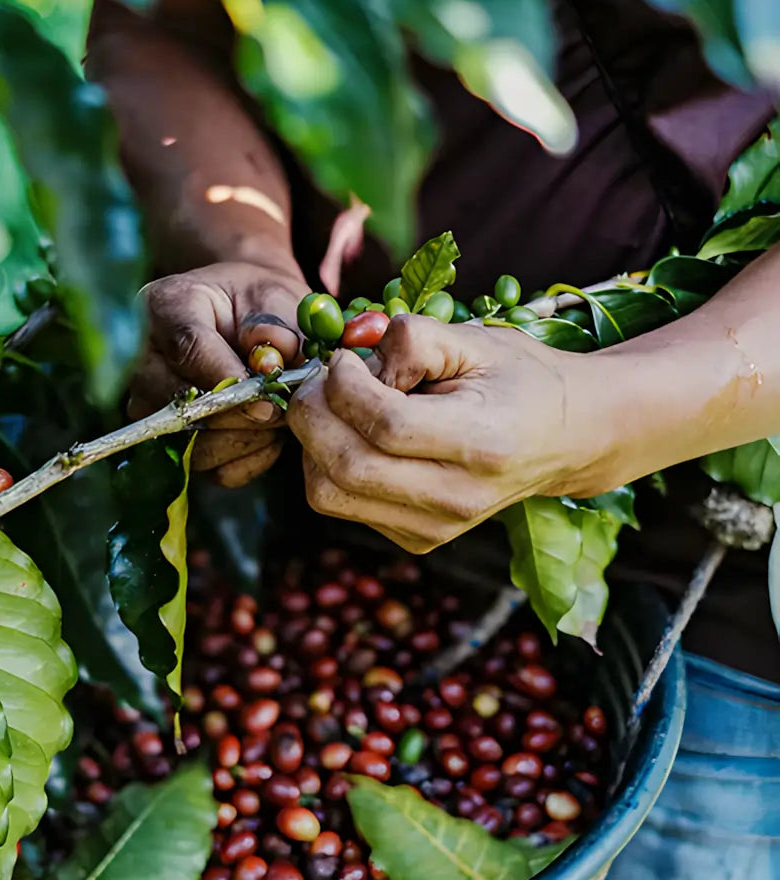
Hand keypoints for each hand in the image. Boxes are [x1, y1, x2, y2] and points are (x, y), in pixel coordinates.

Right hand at [127, 262, 308, 486]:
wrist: (245, 322)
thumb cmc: (256, 306)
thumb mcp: (273, 298)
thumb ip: (275, 326)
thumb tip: (271, 364)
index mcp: (166, 308)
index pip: (187, 348)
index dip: (226, 377)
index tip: (265, 398)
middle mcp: (143, 361)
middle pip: (181, 404)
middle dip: (239, 415)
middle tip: (281, 410)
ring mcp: (150, 407)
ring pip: (195, 445)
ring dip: (247, 439)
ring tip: (277, 417)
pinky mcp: (168, 444)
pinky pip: (210, 468)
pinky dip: (246, 458)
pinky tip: (267, 435)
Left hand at [287, 315, 617, 551]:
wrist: (566, 438)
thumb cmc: (517, 379)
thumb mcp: (475, 340)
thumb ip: (413, 340)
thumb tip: (352, 361)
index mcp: (482, 443)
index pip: (386, 426)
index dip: (346, 386)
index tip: (344, 360)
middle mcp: (457, 498)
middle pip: (346, 467)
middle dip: (312, 415)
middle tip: (320, 381)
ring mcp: (434, 529)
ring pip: (329, 494)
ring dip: (313, 444)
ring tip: (335, 407)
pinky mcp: (415, 540)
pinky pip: (340, 505)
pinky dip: (329, 466)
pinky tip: (354, 437)